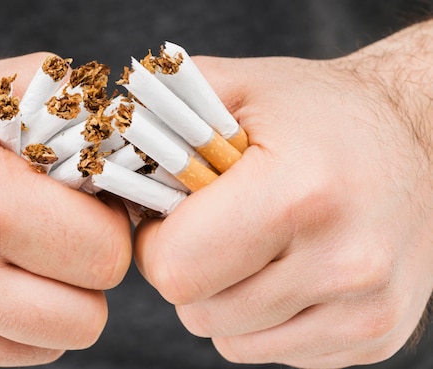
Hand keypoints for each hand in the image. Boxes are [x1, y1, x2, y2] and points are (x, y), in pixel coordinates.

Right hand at [0, 43, 131, 368]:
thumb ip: (80, 111)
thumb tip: (137, 157)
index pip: (105, 256)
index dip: (107, 228)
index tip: (86, 207)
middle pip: (87, 317)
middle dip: (86, 274)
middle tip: (58, 236)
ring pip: (52, 345)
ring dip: (53, 303)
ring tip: (19, 256)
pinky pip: (8, 358)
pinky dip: (13, 324)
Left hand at [135, 20, 432, 367]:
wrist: (423, 142)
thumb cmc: (324, 114)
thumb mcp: (244, 89)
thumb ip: (166, 113)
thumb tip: (108, 157)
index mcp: (300, 194)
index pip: (177, 269)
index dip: (159, 243)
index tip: (174, 217)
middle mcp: (344, 262)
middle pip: (199, 312)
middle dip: (190, 272)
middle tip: (214, 229)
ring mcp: (365, 309)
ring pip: (233, 341)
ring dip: (225, 298)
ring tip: (253, 246)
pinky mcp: (375, 336)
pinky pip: (277, 351)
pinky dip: (265, 317)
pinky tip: (288, 270)